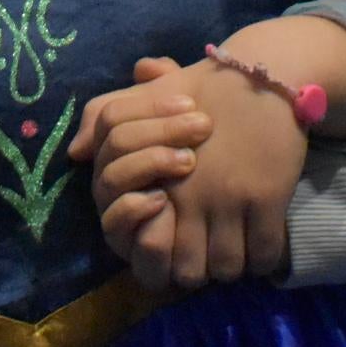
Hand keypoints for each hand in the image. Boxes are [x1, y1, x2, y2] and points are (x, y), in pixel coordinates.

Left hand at [75, 47, 307, 289]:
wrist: (261, 75)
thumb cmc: (202, 87)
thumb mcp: (145, 99)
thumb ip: (105, 120)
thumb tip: (76, 152)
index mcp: (160, 177)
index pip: (150, 249)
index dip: (159, 260)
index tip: (172, 250)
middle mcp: (192, 195)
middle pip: (189, 271)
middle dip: (196, 270)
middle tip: (204, 255)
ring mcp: (231, 200)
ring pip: (227, 267)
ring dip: (230, 264)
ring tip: (234, 251)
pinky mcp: (269, 199)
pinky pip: (265, 255)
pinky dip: (264, 258)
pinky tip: (261, 243)